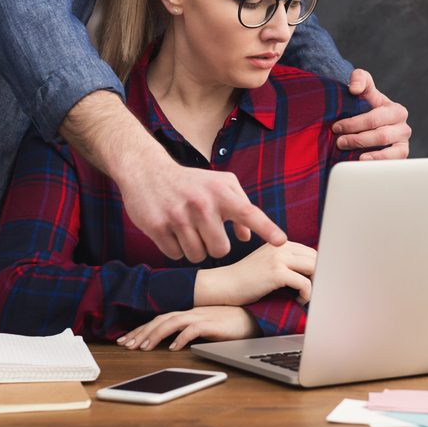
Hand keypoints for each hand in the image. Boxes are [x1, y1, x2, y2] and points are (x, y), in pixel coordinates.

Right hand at [60, 90, 285, 261]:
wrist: (146, 171)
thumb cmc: (190, 181)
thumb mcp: (220, 184)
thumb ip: (240, 206)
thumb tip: (248, 236)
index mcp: (221, 192)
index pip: (248, 212)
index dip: (266, 228)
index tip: (281, 241)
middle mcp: (201, 204)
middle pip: (220, 249)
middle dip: (214, 246)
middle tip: (205, 231)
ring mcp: (178, 216)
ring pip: (197, 255)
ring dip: (194, 248)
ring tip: (187, 229)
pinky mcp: (157, 227)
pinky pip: (176, 255)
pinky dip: (176, 248)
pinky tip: (171, 230)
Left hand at [116, 306, 258, 350]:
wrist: (253, 317)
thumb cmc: (230, 324)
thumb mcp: (204, 327)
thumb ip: (188, 332)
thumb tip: (170, 343)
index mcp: (188, 314)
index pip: (159, 320)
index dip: (141, 329)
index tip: (126, 340)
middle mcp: (191, 313)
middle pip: (160, 320)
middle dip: (141, 332)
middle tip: (126, 344)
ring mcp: (201, 317)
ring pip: (172, 322)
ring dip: (156, 334)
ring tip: (144, 347)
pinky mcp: (213, 324)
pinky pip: (193, 330)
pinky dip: (181, 338)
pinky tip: (173, 348)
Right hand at [194, 242, 316, 306]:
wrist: (225, 285)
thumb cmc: (245, 279)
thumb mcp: (268, 262)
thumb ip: (287, 261)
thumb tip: (313, 272)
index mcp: (281, 243)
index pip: (312, 252)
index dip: (317, 269)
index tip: (316, 282)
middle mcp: (281, 246)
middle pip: (316, 259)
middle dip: (319, 277)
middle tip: (314, 291)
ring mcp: (279, 258)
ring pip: (314, 269)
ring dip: (315, 285)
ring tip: (306, 295)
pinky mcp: (277, 272)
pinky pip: (305, 283)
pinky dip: (307, 295)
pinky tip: (299, 300)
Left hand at [332, 69, 410, 159]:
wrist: (373, 122)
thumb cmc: (368, 106)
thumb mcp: (365, 88)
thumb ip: (359, 78)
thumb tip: (355, 89)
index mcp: (396, 111)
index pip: (374, 119)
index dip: (353, 124)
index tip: (336, 127)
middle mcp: (404, 128)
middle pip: (381, 136)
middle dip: (358, 139)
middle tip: (340, 142)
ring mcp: (403, 144)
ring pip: (389, 151)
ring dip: (370, 154)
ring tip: (354, 156)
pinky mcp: (401, 157)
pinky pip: (392, 162)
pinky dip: (379, 163)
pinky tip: (364, 163)